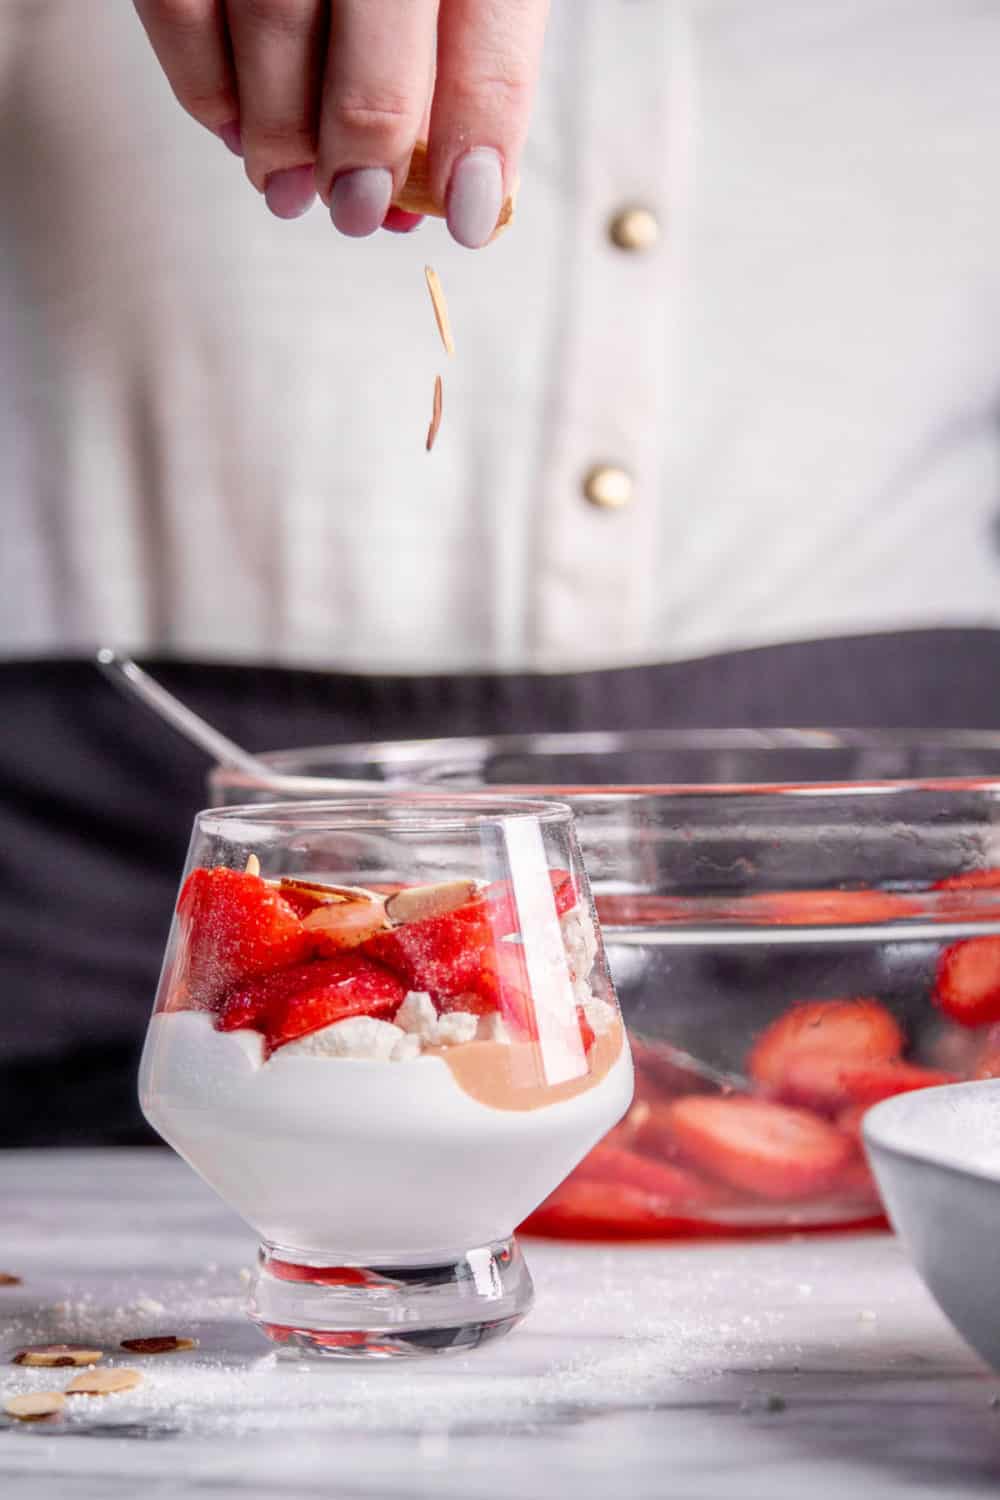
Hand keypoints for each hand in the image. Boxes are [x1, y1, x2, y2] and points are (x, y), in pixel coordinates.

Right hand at [133, 1, 549, 245]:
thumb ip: (469, 48)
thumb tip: (449, 188)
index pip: (487, 37)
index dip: (478, 140)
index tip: (467, 217)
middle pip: (377, 39)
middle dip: (367, 151)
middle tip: (356, 211)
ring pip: (272, 26)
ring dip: (280, 135)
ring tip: (290, 190)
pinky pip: (181, 5)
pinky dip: (204, 86)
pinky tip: (235, 129)